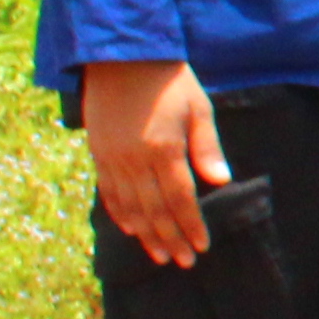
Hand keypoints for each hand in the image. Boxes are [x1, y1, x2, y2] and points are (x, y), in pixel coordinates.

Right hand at [82, 58, 232, 264]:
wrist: (122, 56)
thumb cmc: (170, 80)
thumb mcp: (198, 108)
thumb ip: (206, 147)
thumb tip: (220, 181)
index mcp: (163, 149)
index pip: (180, 198)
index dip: (190, 225)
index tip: (201, 246)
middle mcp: (134, 159)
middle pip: (154, 209)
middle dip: (170, 238)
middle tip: (183, 261)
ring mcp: (112, 158)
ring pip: (130, 206)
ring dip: (146, 234)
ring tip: (160, 255)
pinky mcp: (98, 152)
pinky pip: (108, 191)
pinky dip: (120, 212)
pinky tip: (130, 228)